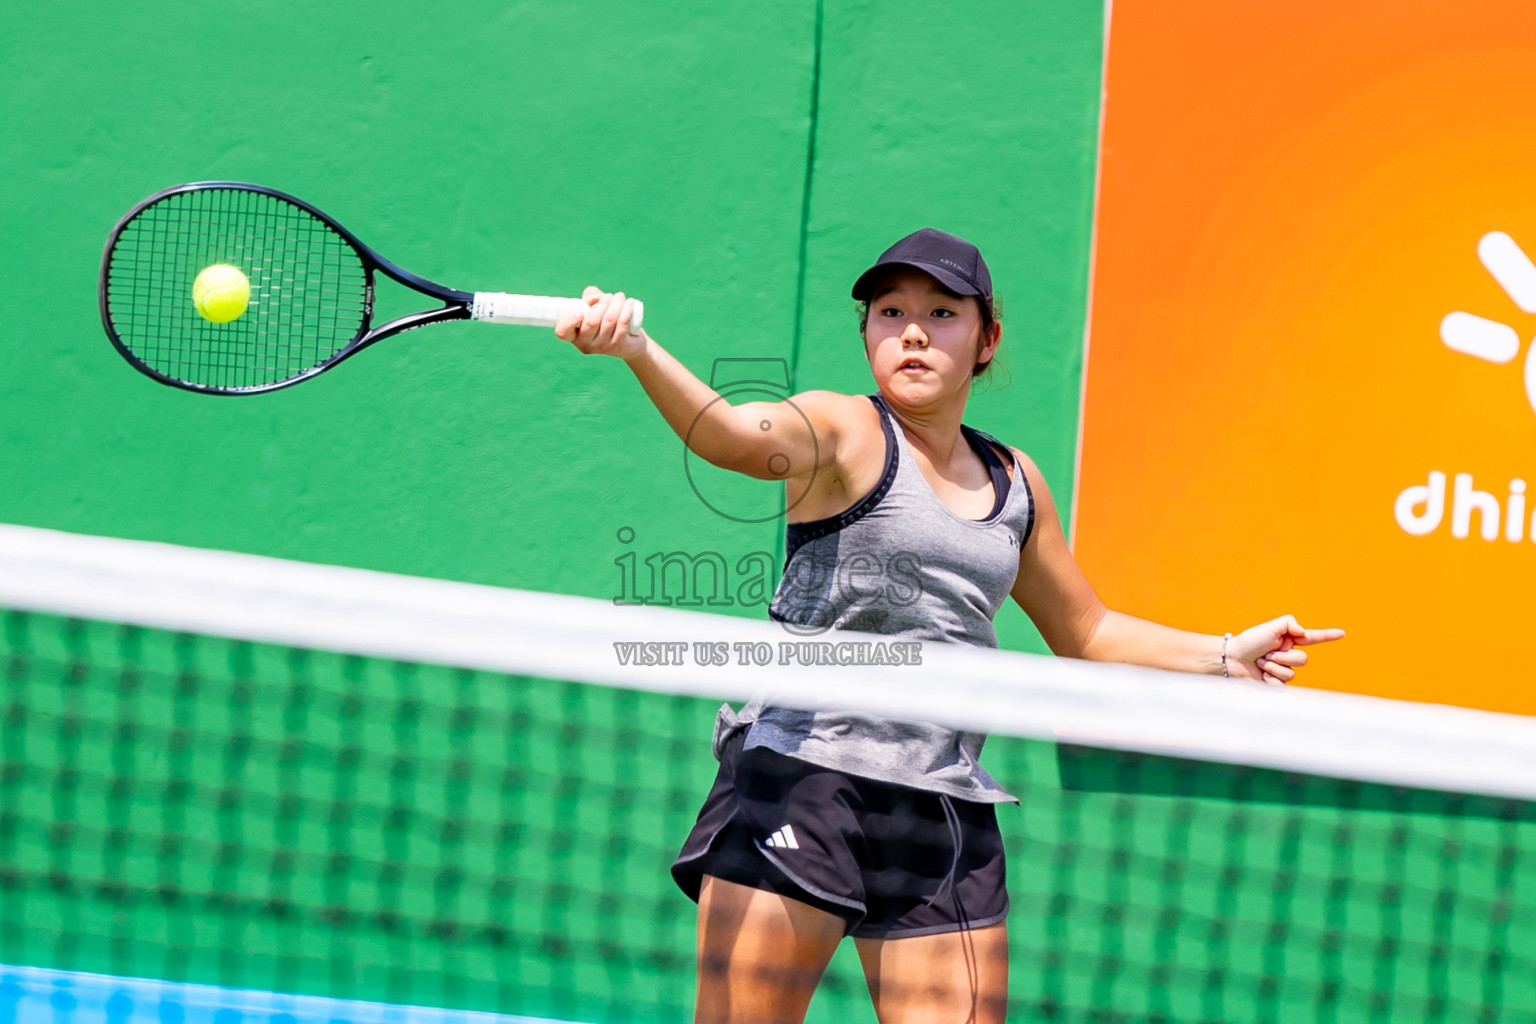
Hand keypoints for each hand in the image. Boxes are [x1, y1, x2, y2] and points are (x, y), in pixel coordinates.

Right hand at [554, 286, 646, 359]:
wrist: (630, 341)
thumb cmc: (606, 319)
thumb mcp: (594, 306)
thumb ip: (590, 296)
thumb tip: (595, 298)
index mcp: (574, 334)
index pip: (563, 332)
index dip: (569, 321)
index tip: (580, 311)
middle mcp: (586, 344)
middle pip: (592, 322)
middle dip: (602, 304)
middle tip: (609, 296)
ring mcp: (603, 347)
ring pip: (609, 321)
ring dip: (616, 304)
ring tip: (619, 296)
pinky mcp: (619, 346)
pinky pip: (622, 324)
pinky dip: (626, 310)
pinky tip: (629, 302)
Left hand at [1226, 615, 1344, 685]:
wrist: (1232, 658)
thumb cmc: (1249, 641)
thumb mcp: (1270, 627)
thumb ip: (1289, 624)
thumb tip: (1304, 632)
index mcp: (1290, 640)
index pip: (1313, 638)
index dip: (1328, 636)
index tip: (1343, 633)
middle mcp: (1289, 655)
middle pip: (1302, 660)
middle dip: (1283, 656)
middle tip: (1266, 653)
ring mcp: (1283, 670)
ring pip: (1291, 673)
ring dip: (1273, 667)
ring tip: (1260, 662)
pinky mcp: (1276, 684)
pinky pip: (1282, 685)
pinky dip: (1270, 679)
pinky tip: (1260, 675)